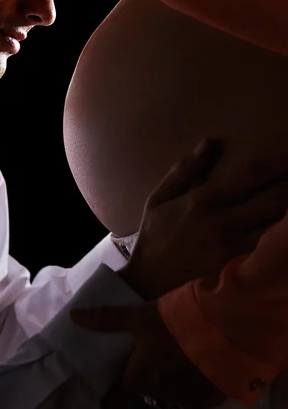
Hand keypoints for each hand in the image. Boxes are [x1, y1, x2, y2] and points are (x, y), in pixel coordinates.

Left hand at [71, 300, 225, 408]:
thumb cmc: (172, 322)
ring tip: (173, 363)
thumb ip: (106, 318)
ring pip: (170, 395)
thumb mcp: (137, 315)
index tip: (106, 394)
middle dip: (144, 382)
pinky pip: (194, 398)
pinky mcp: (209, 397)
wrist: (221, 328)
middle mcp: (160, 393)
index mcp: (141, 377)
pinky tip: (195, 369)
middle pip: (146, 393)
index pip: (117, 399)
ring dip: (168, 384)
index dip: (110, 397)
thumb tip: (73, 316)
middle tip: (147, 365)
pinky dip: (191, 387)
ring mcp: (186, 398)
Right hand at [118, 138, 287, 299]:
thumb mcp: (160, 197)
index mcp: (203, 200)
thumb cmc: (154, 234)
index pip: (250, 174)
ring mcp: (231, 248)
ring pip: (275, 228)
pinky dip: (279, 240)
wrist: (147, 280)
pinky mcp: (235, 269)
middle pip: (272, 200)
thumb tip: (210, 141)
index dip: (277, 162)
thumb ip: (186, 169)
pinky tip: (285, 231)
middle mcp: (221, 222)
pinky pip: (266, 251)